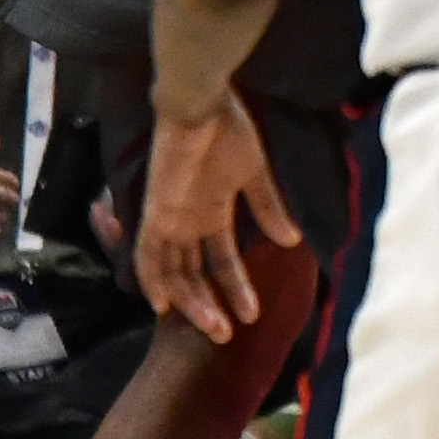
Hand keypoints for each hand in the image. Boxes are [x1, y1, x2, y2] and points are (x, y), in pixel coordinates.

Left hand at [134, 94, 301, 343]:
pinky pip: (147, 255)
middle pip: (195, 275)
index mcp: (212, 212)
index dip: (234, 287)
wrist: (201, 104)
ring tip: (214, 326)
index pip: (221, 260)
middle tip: (230, 334)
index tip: (252, 313)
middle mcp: (188, 223)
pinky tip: (162, 303)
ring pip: (175, 273)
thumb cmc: (229, 131)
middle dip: (213, 306)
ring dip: (192, 301)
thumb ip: (268, 206)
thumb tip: (291, 240)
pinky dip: (153, 279)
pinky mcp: (155, 213)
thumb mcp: (255, 173)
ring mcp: (170, 221)